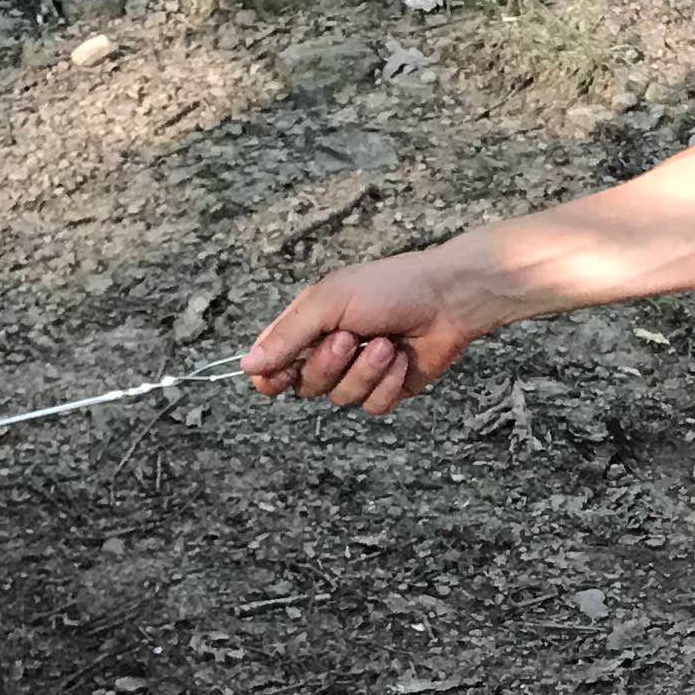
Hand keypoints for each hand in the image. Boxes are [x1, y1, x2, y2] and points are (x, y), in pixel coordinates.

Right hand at [242, 243, 495, 414]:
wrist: (447, 299)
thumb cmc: (388, 288)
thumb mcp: (329, 303)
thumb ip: (288, 337)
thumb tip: (247, 366)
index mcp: (309, 326)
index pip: (272, 364)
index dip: (270, 376)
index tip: (274, 379)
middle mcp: (329, 352)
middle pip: (305, 386)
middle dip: (328, 365)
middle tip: (349, 338)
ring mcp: (358, 373)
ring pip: (340, 398)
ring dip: (364, 371)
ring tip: (386, 343)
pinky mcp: (386, 389)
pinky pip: (372, 406)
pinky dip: (387, 383)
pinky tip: (401, 359)